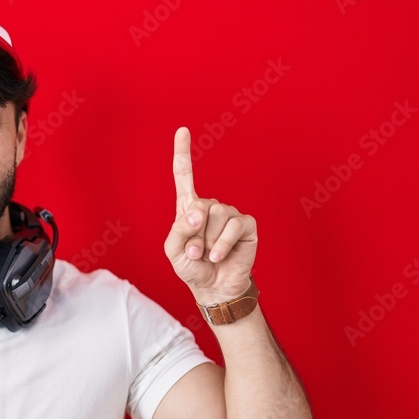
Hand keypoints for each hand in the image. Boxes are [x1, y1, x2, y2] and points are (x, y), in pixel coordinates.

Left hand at [164, 127, 256, 303]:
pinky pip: (232, 226)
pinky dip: (221, 245)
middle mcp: (210, 207)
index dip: (183, 154)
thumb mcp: (173, 251)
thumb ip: (178, 230)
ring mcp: (229, 214)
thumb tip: (197, 213)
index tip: (182, 130)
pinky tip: (218, 257)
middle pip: (198, 205)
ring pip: (215, 214)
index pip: (184, 177)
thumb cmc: (191, 268)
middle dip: (193, 233)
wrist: (213, 287)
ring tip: (207, 255)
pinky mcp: (246, 225)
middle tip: (194, 252)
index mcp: (189, 208)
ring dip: (206, 241)